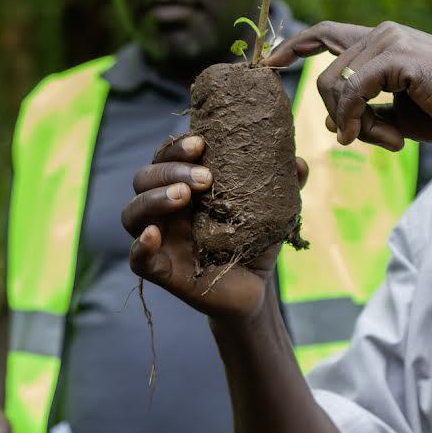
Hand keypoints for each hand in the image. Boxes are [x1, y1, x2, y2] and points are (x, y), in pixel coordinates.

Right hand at [122, 135, 307, 322]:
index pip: (167, 157)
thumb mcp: (271, 208)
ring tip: (182, 197)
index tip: (202, 143)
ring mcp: (159, 239)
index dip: (178, 146)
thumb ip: (284, 183)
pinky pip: (137, 258)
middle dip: (170, 171)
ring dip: (152, 199)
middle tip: (204, 179)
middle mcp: (164, 209)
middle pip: (143, 178)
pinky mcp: (161, 271)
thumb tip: (299, 163)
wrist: (256, 289)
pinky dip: (139, 246)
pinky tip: (153, 235)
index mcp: (183, 185)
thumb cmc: (253, 240)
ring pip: (132, 213)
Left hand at [265, 20, 431, 149]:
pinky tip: (367, 137)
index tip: (268, 64)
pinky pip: (352, 91)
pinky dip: (353, 118)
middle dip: (336, 116)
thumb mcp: (399, 116)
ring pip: (334, 85)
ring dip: (351, 123)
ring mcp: (388, 41)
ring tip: (384, 141)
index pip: (325, 34)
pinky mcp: (397, 56)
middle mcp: (381, 33)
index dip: (293, 46)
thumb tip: (332, 124)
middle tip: (362, 141)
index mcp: (381, 41)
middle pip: (326, 76)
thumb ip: (365, 113)